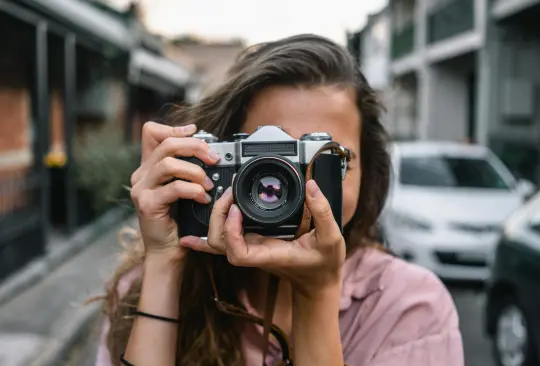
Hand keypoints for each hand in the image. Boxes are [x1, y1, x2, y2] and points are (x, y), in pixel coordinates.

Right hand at [130, 122, 219, 262]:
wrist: (167, 250)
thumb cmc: (178, 220)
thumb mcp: (182, 189)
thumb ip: (187, 170)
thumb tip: (209, 152)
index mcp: (148, 167)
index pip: (151, 133)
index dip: (174, 128)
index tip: (196, 132)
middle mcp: (141, 175)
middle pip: (166, 144)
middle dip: (195, 147)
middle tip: (214, 158)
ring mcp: (142, 189)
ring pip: (169, 164)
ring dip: (195, 171)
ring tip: (208, 183)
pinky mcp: (148, 204)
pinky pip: (174, 188)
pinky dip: (193, 190)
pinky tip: (203, 198)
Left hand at [179, 180, 345, 296]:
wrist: (318, 280)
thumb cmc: (323, 264)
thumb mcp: (331, 237)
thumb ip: (323, 211)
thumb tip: (311, 186)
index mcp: (269, 254)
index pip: (237, 251)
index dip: (231, 231)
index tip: (237, 209)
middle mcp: (255, 252)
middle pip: (219, 243)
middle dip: (218, 216)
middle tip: (231, 192)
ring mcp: (251, 249)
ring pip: (216, 241)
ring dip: (214, 218)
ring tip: (225, 195)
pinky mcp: (252, 243)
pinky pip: (224, 240)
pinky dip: (205, 237)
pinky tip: (190, 234)